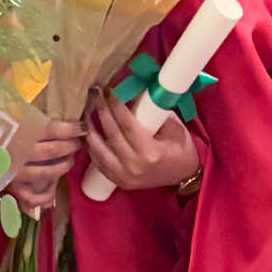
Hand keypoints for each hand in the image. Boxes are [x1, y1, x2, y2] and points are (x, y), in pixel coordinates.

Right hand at [10, 118, 83, 213]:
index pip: (51, 130)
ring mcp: (15, 172)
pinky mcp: (11, 188)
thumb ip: (26, 111)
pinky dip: (45, 196)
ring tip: (69, 160)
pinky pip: (32, 197)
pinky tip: (53, 188)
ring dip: (63, 166)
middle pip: (53, 151)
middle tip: (77, 143)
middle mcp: (17, 152)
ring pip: (47, 173)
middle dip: (70, 146)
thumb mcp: (7, 114)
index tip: (82, 127)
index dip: (71, 129)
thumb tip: (47, 103)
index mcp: (17, 131)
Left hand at [83, 92, 199, 192]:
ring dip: (90, 128)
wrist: (184, 176)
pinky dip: (91, 146)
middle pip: (111, 134)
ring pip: (99, 150)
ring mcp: (124, 176)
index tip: (109, 90)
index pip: (127, 125)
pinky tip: (89, 132)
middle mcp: (135, 166)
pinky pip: (98, 162)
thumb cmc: (182, 149)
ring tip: (87, 110)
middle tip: (95, 93)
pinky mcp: (119, 181)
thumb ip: (155, 112)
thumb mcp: (175, 127)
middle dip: (101, 111)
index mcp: (151, 153)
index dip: (116, 106)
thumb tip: (132, 92)